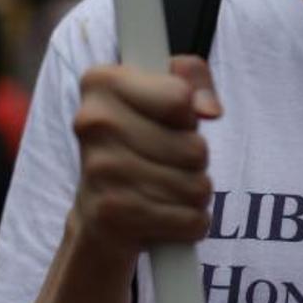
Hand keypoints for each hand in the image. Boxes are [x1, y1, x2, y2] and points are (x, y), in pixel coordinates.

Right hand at [70, 55, 221, 257]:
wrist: (98, 214)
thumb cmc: (140, 145)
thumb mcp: (167, 94)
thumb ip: (194, 79)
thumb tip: (210, 111)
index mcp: (102, 83)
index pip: (180, 97)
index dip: (188, 117)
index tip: (170, 124)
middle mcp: (93, 122)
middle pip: (195, 149)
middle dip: (196, 161)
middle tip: (170, 163)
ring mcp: (99, 169)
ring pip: (196, 187)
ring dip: (194, 194)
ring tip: (167, 190)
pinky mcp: (111, 214)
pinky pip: (189, 220)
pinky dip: (190, 223)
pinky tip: (167, 216)